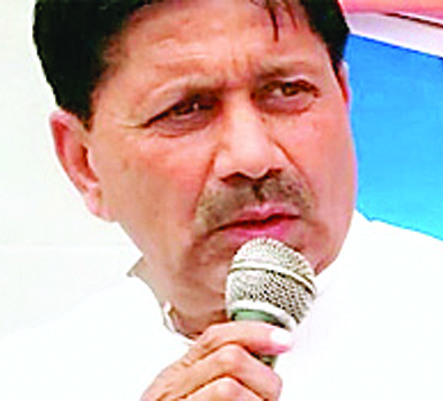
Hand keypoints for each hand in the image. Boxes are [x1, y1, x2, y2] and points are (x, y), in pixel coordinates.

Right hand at [140, 321, 293, 399]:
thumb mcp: (189, 391)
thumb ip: (214, 372)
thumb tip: (261, 356)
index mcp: (176, 373)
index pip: (217, 337)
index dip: (255, 332)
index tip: (283, 339)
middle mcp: (173, 389)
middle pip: (230, 358)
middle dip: (263, 377)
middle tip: (268, 397)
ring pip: (229, 387)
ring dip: (257, 400)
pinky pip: (227, 400)